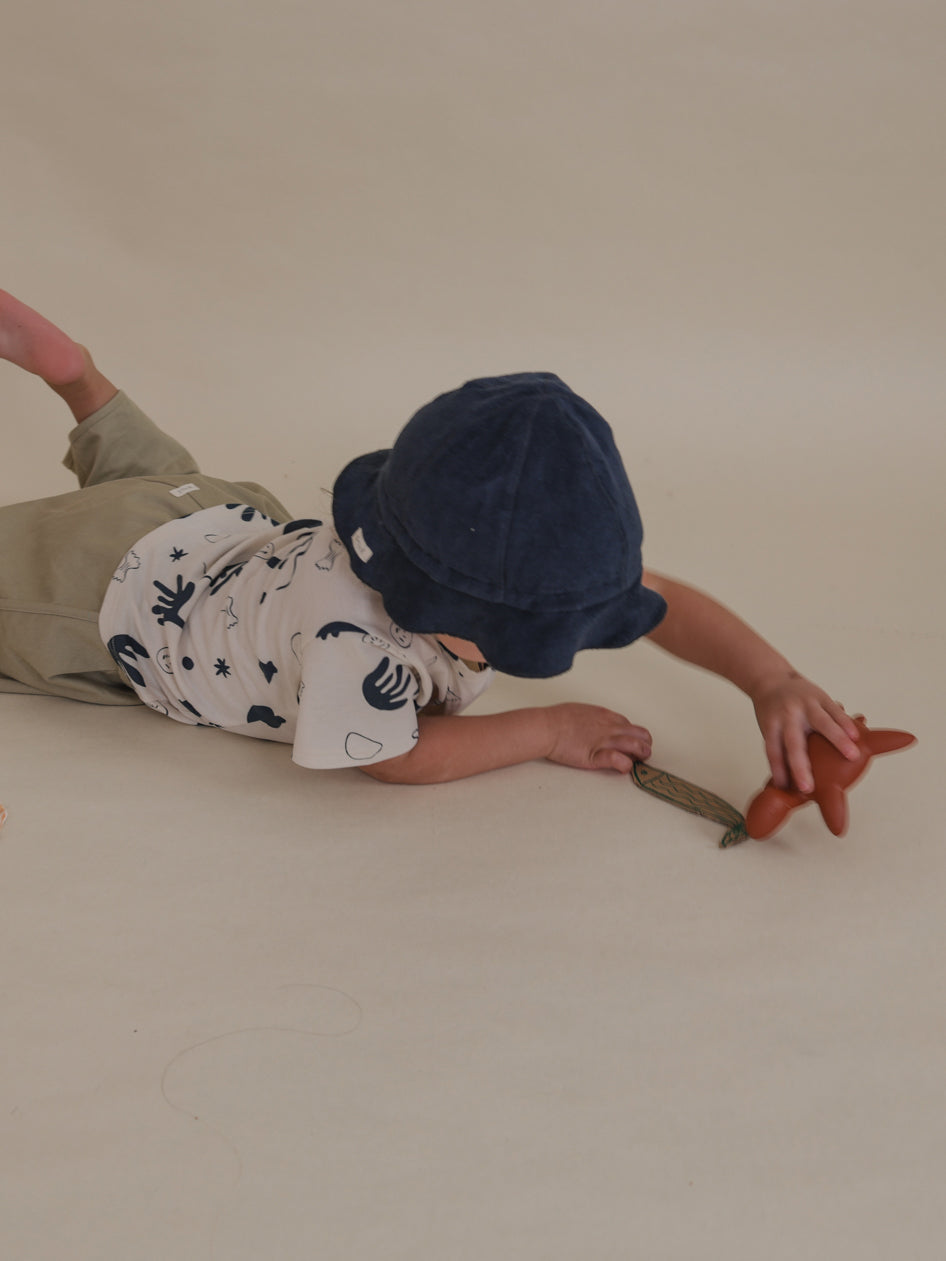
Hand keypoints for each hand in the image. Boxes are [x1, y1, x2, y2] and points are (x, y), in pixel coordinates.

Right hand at [545, 703, 652, 773]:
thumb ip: (594, 718)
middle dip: (645, 745)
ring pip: (636, 746)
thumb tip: (596, 723)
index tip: (633, 743)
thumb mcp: (581, 711)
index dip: (635, 736)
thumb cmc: (557, 719)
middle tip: (642, 754)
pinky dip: (626, 765)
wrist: (546, 727)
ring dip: (642, 755)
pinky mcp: (596, 756)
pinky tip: (623, 768)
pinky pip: (619, 760)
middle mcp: (609, 727)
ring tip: (639, 761)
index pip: (630, 725)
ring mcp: (604, 741)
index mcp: (606, 716)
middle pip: (640, 734)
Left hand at [750, 670, 860, 792]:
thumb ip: (783, 755)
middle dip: (800, 766)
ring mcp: (804, 705)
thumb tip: (789, 789)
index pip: (773, 752)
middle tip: (807, 788)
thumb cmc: (772, 715)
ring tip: (852, 756)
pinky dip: (846, 722)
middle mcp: (786, 716)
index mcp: (771, 727)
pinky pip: (835, 711)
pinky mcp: (820, 697)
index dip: (778, 771)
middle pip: (793, 743)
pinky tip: (858, 735)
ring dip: (837, 739)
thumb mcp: (770, 731)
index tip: (784, 790)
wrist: (772, 679)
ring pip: (821, 722)